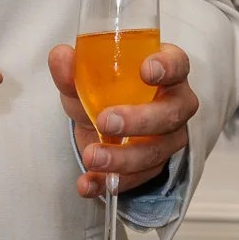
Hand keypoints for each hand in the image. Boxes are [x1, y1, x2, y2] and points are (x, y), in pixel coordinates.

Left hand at [48, 41, 196, 197]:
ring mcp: (168, 139)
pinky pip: (137, 179)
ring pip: (155, 152)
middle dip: (139, 121)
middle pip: (171, 114)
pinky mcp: (154, 167)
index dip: (167, 67)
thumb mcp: (84, 79)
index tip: (146, 71)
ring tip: (92, 157)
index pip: (177, 64)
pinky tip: (87, 183)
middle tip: (106, 121)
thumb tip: (61, 56)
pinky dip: (109, 183)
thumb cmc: (104, 92)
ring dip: (122, 158)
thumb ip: (72, 69)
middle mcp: (174, 105)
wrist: (100, 125)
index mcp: (165, 72)